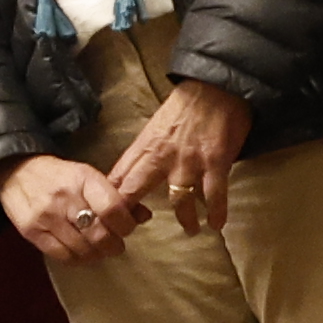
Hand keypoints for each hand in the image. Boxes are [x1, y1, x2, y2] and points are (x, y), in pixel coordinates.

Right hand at [0, 152, 139, 265]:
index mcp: (83, 179)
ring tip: (98, 249)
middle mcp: (64, 198)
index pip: (113, 209)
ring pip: (83, 249)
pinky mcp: (31, 232)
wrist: (15, 171)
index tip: (126, 228)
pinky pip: (62, 256)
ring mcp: (46, 217)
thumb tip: (144, 216)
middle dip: (114, 245)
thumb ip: (115, 196)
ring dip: (97, 254)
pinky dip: (77, 259)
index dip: (126, 225)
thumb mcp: (88, 176)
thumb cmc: (59, 175)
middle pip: (100, 235)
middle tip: (115, 244)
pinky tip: (81, 252)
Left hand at [101, 80, 255, 238]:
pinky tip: (217, 224)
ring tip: (190, 230)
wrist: (214, 89)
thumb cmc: (183, 108)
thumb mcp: (153, 128)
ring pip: (179, 199)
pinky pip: (214, 194)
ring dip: (185, 218)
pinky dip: (216, 212)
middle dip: (131, 213)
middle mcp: (161, 156)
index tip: (106, 218)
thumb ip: (143, 154)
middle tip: (135, 233)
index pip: (118, 177)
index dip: (110, 200)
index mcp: (144, 146)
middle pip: (136, 189)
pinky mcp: (215, 162)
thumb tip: (128, 178)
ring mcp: (189, 161)